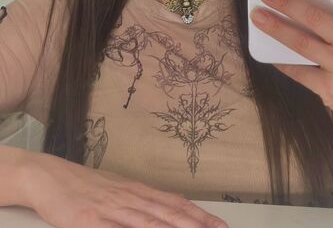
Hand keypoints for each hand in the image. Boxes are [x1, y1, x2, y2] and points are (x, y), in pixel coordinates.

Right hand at [21, 151, 227, 227]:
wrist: (49, 175)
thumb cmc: (83, 185)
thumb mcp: (114, 190)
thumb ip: (137, 203)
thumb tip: (160, 213)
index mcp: (135, 190)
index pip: (174, 203)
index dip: (197, 215)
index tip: (217, 225)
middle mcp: (128, 197)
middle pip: (166, 213)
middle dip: (194, 225)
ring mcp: (109, 209)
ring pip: (146, 222)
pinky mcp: (88, 222)